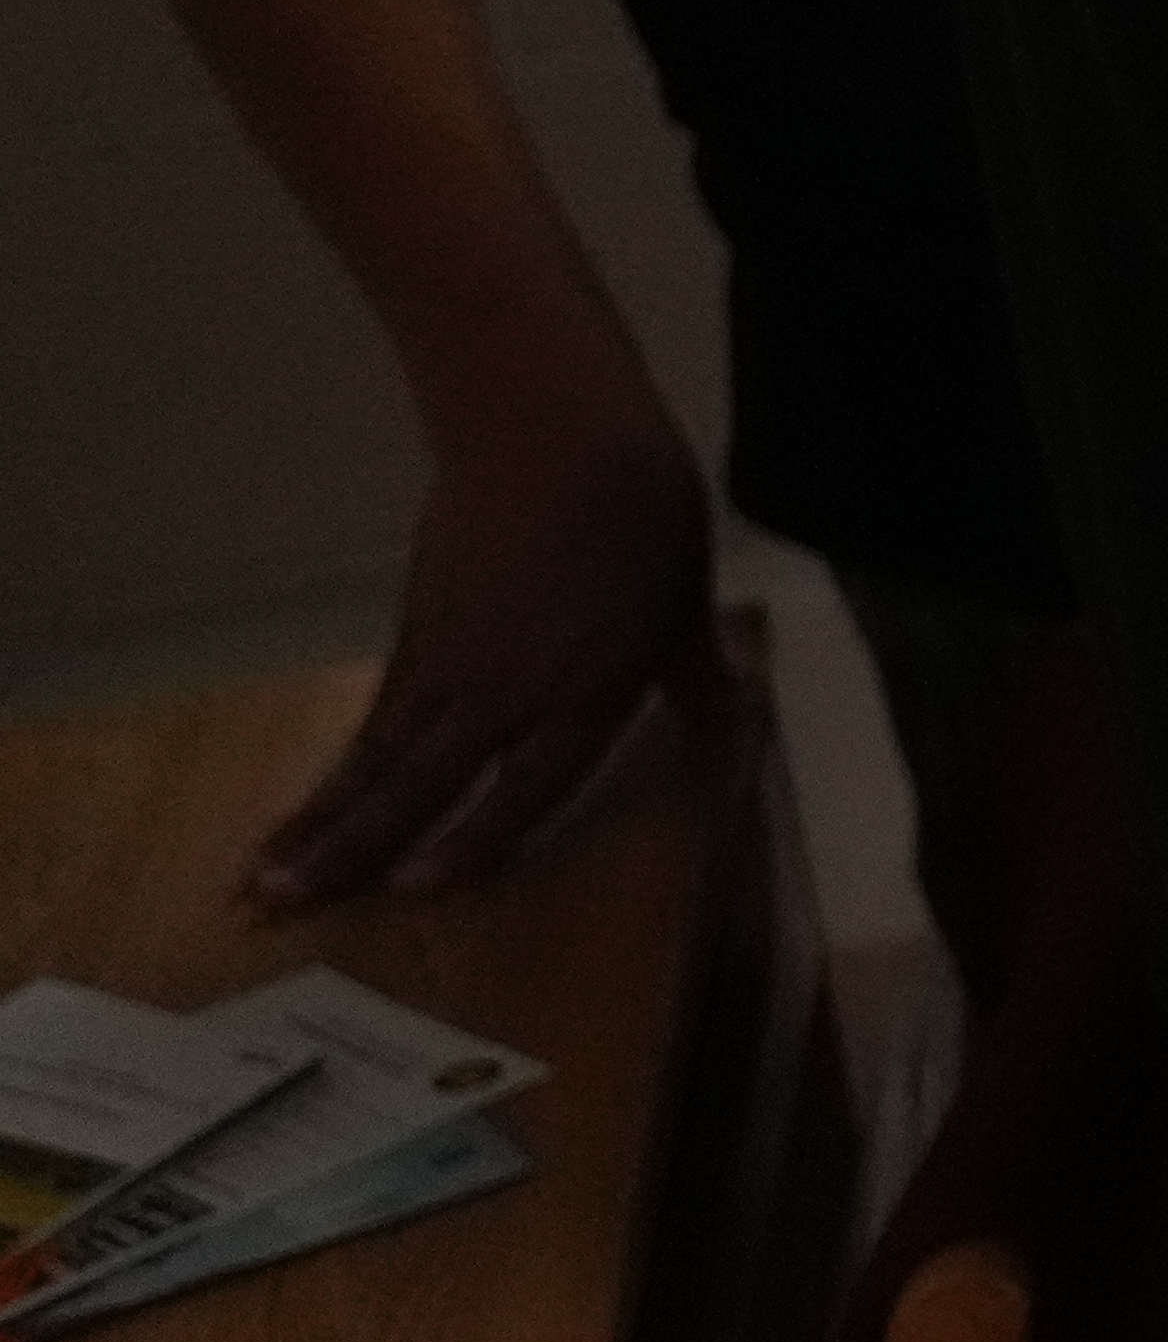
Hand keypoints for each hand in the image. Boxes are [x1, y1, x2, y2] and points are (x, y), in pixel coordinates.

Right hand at [252, 401, 725, 912]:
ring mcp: (448, 661)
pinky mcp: (414, 627)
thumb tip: (733, 718)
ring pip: (377, 758)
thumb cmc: (638, 515)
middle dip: (349, 852)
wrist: (552, 432)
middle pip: (418, 785)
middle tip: (275, 909)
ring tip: (260, 879)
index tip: (416, 889)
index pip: (526, 787)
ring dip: (318, 822)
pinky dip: (340, 764)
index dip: (474, 840)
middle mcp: (505, 691)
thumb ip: (694, 675)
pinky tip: (311, 801)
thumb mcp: (684, 604)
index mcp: (585, 691)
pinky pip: (374, 714)